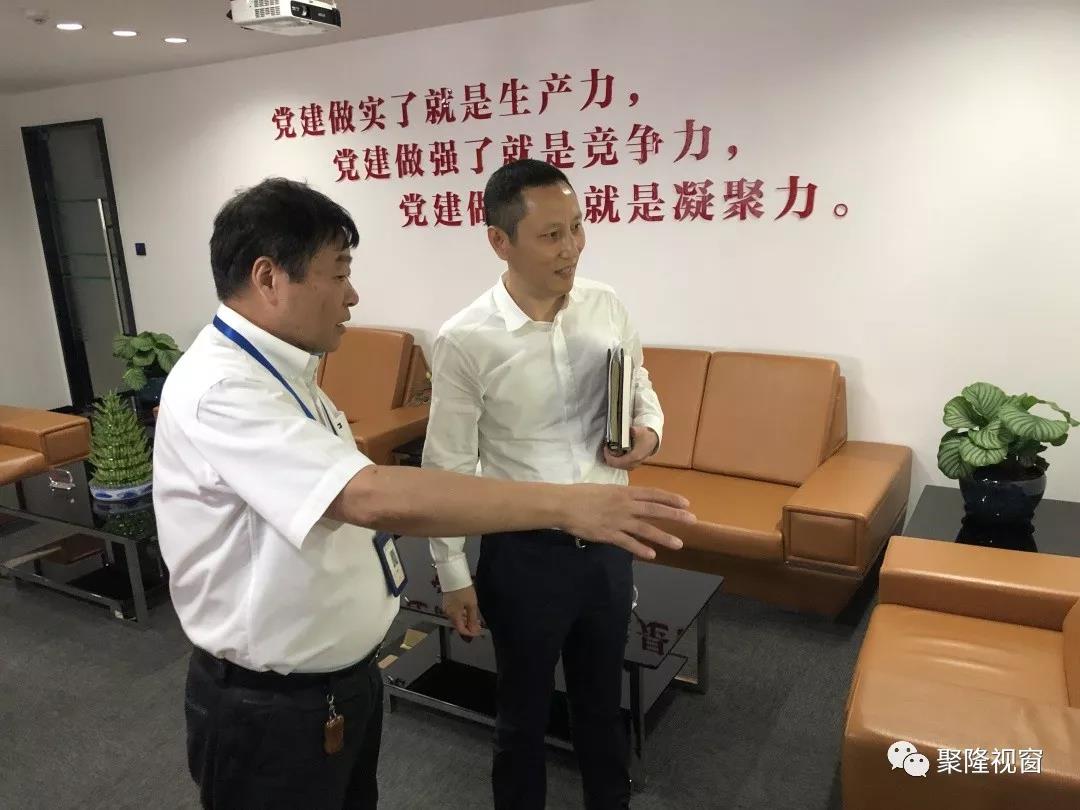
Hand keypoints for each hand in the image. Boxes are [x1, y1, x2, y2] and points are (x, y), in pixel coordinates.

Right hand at [443, 585, 481, 637]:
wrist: (454, 576)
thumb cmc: (464, 590)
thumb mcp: (471, 605)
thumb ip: (472, 619)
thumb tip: (474, 631)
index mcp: (454, 615)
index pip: (461, 630)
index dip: (470, 633)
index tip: (478, 631)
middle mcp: (448, 614)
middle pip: (458, 625)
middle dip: (469, 627)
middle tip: (479, 625)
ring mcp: (447, 608)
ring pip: (457, 619)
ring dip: (466, 621)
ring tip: (476, 619)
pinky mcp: (447, 603)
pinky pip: (455, 614)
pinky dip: (462, 615)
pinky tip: (469, 612)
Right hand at [559, 483, 693, 559]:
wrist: (564, 504)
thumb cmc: (580, 494)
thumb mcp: (604, 489)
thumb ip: (619, 496)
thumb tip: (630, 500)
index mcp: (624, 492)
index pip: (653, 494)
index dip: (670, 498)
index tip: (686, 503)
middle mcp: (625, 505)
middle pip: (655, 510)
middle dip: (675, 515)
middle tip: (693, 520)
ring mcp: (618, 521)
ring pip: (646, 529)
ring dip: (663, 537)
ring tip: (678, 544)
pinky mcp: (609, 535)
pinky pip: (628, 543)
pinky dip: (640, 549)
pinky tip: (652, 556)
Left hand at [604, 426, 658, 470]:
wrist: (653, 440)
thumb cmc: (646, 436)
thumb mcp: (640, 431)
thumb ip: (635, 431)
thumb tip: (632, 430)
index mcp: (635, 456)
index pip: (618, 461)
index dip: (609, 456)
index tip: (606, 448)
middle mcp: (635, 463)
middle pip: (617, 465)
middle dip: (609, 458)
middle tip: (606, 450)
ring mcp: (635, 464)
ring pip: (619, 467)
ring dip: (613, 461)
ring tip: (609, 452)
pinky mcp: (634, 464)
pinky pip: (623, 466)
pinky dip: (617, 462)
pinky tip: (614, 455)